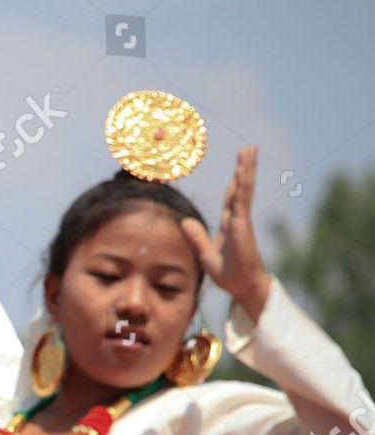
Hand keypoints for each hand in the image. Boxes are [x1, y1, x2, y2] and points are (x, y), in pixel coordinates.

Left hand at [181, 146, 271, 318]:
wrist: (241, 286)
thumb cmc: (228, 273)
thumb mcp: (205, 253)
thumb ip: (196, 237)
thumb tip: (184, 221)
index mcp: (229, 224)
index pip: (231, 198)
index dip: (234, 182)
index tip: (238, 168)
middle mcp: (237, 219)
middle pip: (240, 188)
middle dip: (244, 168)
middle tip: (247, 149)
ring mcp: (241, 220)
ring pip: (244, 189)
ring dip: (246, 169)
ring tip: (249, 150)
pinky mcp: (241, 225)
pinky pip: (241, 201)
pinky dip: (242, 185)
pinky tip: (242, 171)